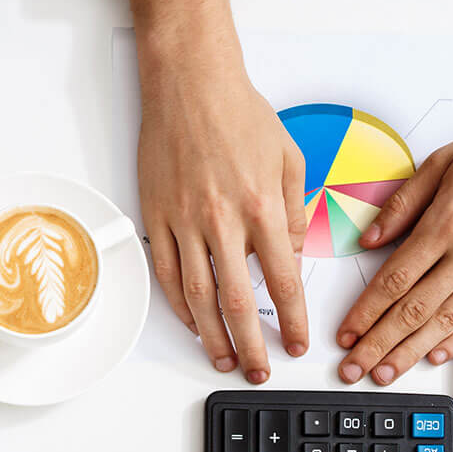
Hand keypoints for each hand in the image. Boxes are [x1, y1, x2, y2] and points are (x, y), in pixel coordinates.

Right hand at [129, 0, 306, 383]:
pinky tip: (192, 323)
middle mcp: (220, 219)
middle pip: (237, 301)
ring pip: (197, 296)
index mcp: (260, 205)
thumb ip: (293, 212)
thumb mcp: (288, 158)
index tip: (297, 343)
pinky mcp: (155, 217)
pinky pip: (165, 274)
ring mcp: (183, 221)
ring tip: (224, 359)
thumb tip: (290, 257)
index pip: (282, 279)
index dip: (293, 319)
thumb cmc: (239, 113)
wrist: (189, 81)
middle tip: (260, 370)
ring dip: (212, 336)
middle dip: (251, 344)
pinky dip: (178, 305)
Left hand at [333, 38, 452, 384]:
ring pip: (446, 322)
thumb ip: (402, 204)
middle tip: (353, 369)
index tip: (346, 334)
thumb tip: (369, 239)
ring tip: (385, 373)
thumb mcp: (443, 161)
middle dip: (378, 345)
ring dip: (411, 353)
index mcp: (447, 223)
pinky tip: (435, 355)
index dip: (365, 313)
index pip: (394, 281)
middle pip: (414, 311)